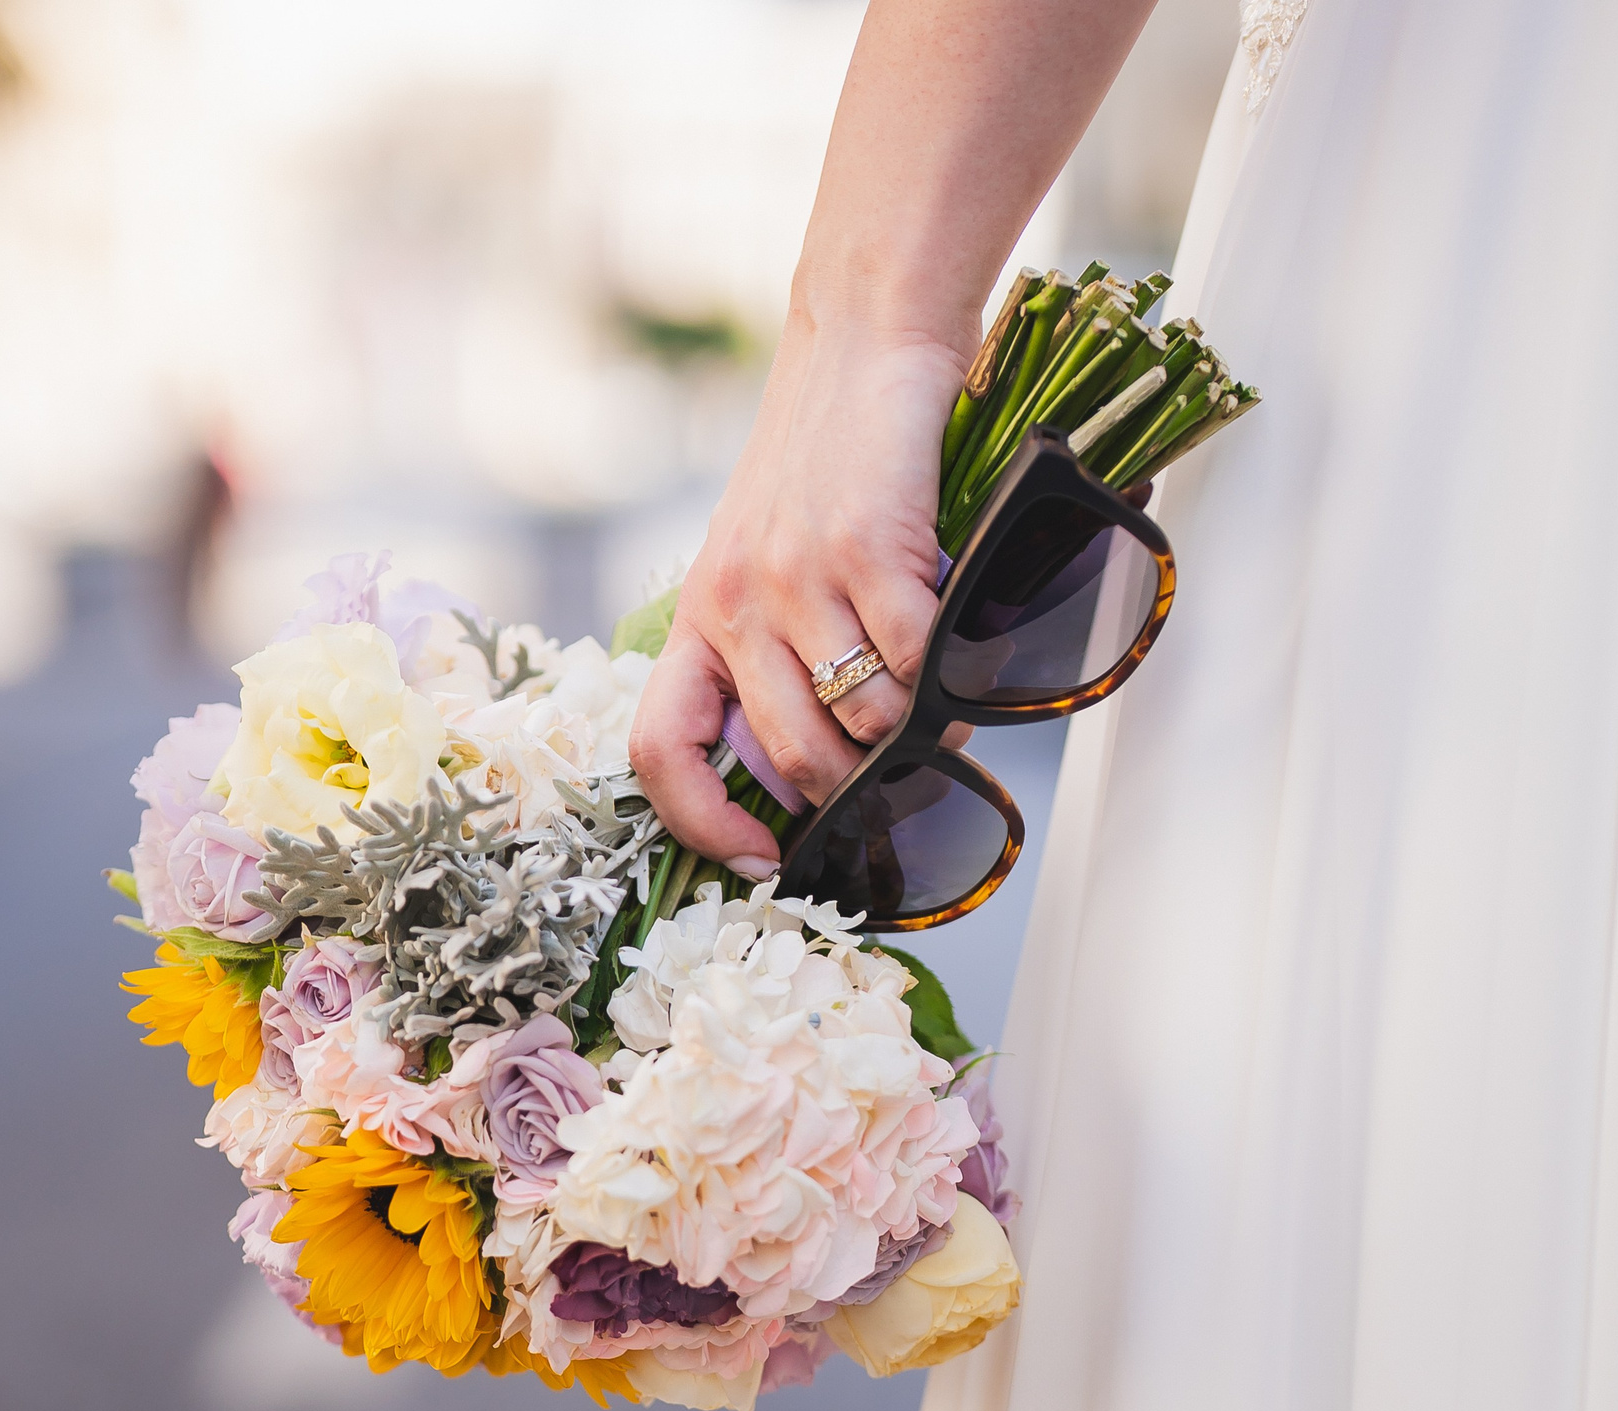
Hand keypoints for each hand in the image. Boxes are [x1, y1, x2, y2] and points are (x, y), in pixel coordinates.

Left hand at [629, 318, 968, 875]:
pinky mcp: (865, 550)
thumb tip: (812, 763)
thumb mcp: (763, 558)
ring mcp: (796, 578)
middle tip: (905, 768)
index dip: (700, 821)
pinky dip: (948, 674)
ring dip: (915, 730)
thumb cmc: (825, 462)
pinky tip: (957, 648)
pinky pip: (914, 663)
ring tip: (941, 698)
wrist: (863, 346)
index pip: (660, 749)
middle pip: (791, 757)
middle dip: (858, 785)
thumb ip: (771, 650)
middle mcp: (734, 604)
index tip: (756, 856)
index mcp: (699, 616)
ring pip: (862, 722)